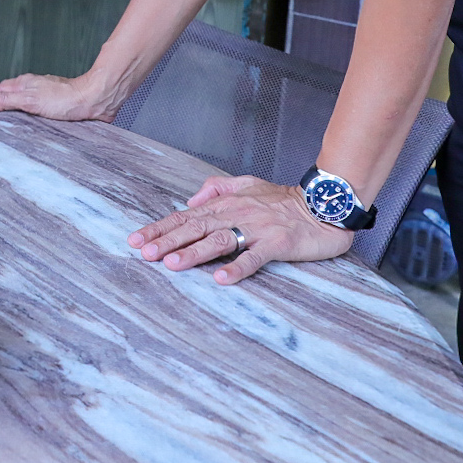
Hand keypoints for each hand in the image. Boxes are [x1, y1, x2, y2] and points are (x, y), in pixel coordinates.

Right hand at [0, 70, 127, 121]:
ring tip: (17, 132)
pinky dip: (37, 122)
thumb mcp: (28, 101)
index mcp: (25, 83)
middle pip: (14, 98)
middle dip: (6, 110)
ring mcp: (47, 97)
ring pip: (28, 107)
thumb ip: (4, 101)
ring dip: (22, 117)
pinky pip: (42, 114)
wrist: (94, 102)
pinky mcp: (59, 107)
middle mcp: (35, 88)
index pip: (1, 91)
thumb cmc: (65, 99)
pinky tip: (38, 132)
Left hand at [126, 176, 351, 285]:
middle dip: (167, 241)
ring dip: (193, 253)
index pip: (186, 215)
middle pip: (195, 227)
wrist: (325, 204)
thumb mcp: (248, 184)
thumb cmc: (284, 200)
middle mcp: (237, 213)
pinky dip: (237, 267)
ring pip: (218, 241)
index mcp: (226, 203)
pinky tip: (221, 279)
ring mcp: (257, 228)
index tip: (137, 239)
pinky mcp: (278, 243)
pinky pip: (254, 256)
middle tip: (144, 253)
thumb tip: (191, 199)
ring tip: (172, 265)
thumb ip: (217, 188)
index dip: (160, 228)